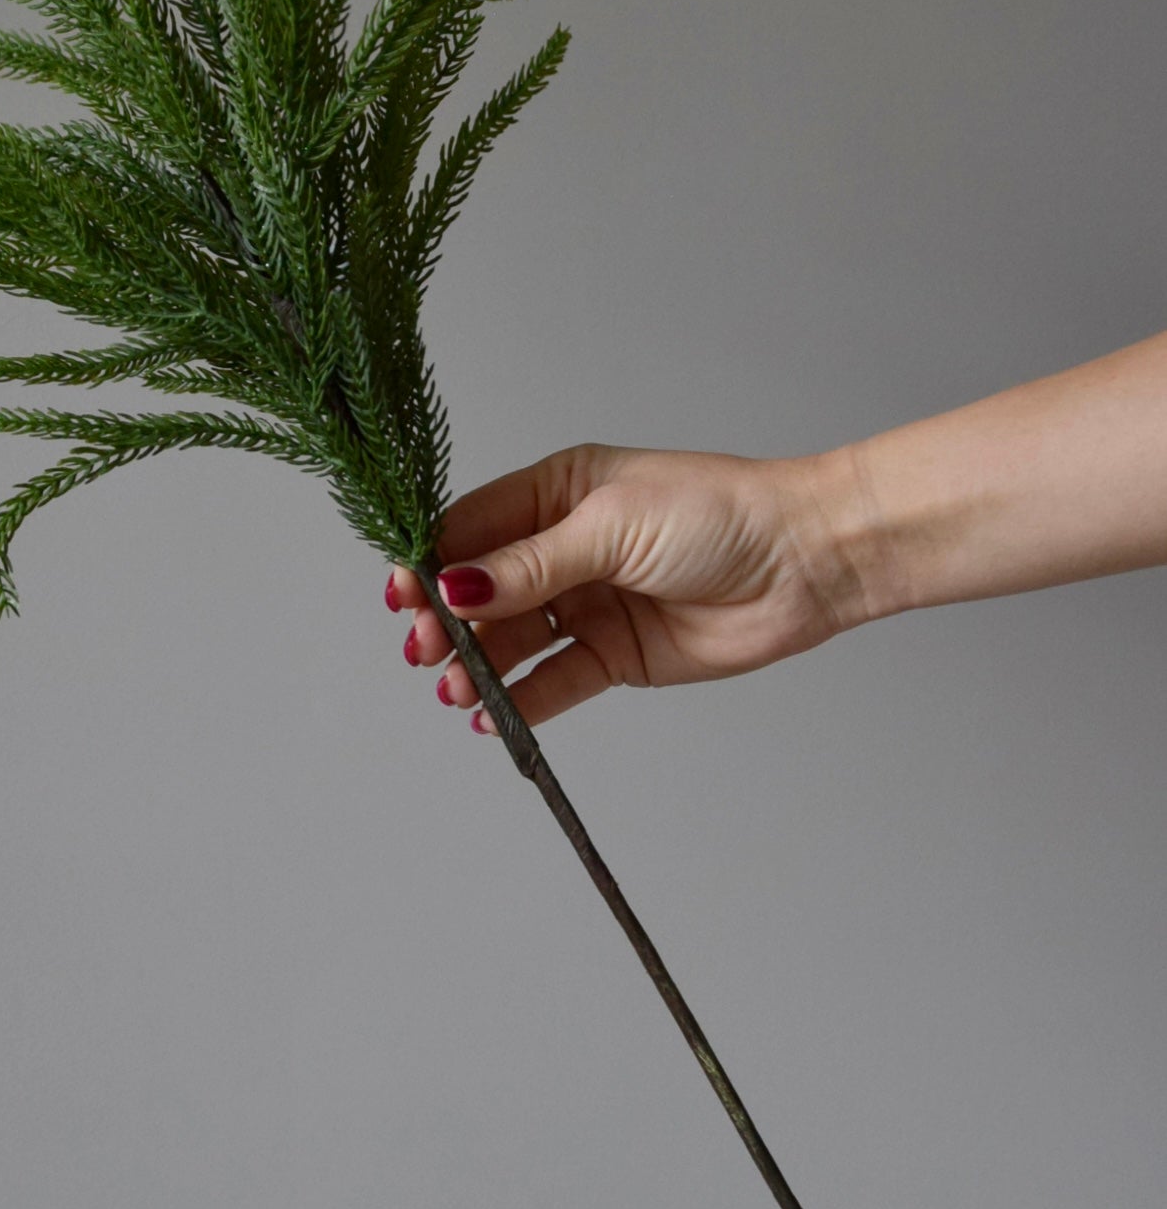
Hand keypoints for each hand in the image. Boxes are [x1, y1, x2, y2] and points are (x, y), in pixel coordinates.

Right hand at [386, 443, 868, 730]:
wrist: (805, 562)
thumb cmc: (718, 515)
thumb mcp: (611, 526)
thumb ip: (531, 566)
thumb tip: (455, 584)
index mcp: (557, 492)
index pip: (472, 527)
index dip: (431, 561)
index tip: (403, 594)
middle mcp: (565, 547)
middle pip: (483, 589)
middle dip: (448, 621)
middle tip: (426, 651)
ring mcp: (588, 602)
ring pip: (513, 639)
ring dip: (479, 666)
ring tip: (457, 691)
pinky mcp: (616, 654)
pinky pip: (555, 680)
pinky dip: (521, 701)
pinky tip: (493, 717)